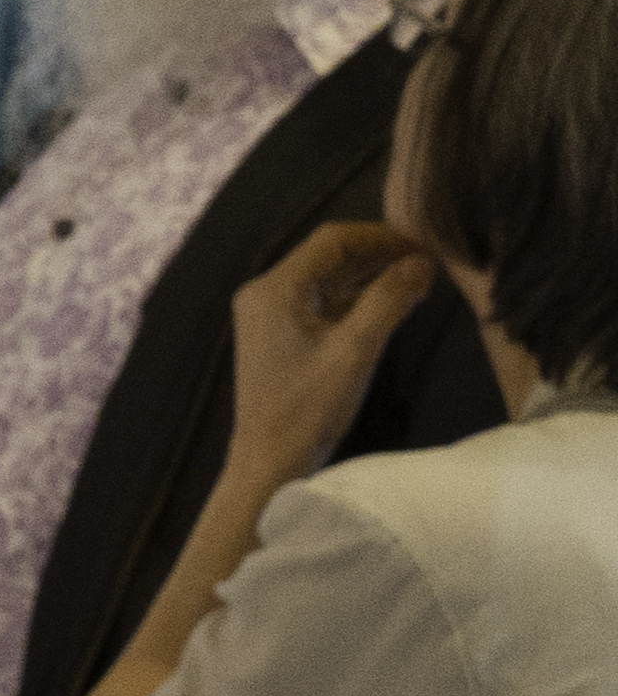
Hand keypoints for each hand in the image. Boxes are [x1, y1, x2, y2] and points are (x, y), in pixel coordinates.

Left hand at [223, 218, 442, 488]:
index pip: (331, 240)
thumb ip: (388, 300)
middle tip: (429, 261)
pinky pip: (323, 303)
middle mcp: (266, 293)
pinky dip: (357, 299)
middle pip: (329, 256)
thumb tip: (421, 262)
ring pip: (328, 279)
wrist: (271, 460)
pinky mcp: (281, 335)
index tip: (423, 243)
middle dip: (379, 255)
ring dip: (371, 276)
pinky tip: (394, 302)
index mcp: (273, 288)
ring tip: (421, 279)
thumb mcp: (356, 350)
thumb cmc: (308, 407)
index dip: (380, 235)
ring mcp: (271, 314)